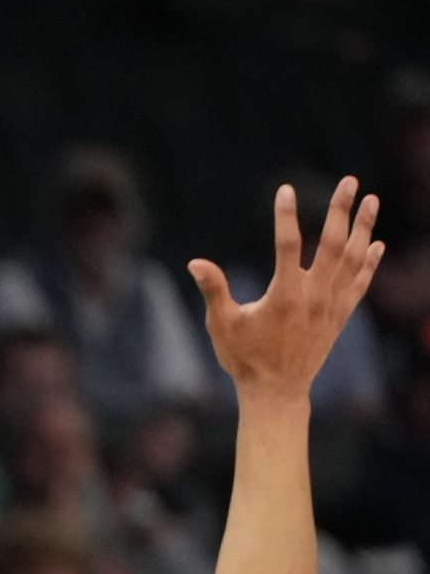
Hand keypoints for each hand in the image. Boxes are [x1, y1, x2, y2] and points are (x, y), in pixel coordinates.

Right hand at [189, 177, 382, 403]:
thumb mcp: (222, 325)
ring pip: (353, 259)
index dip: (286, 215)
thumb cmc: (244, 358)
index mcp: (284, 295)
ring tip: (371, 200)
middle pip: (333, 244)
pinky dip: (370, 262)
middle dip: (341, 210)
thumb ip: (214, 291)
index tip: (286, 189)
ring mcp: (331, 306)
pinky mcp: (340, 316)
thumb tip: (195, 262)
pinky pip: (361, 283)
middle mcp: (314, 297)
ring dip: (364, 227)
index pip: (288, 245)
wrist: (276, 392)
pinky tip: (376, 243)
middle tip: (349, 181)